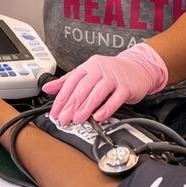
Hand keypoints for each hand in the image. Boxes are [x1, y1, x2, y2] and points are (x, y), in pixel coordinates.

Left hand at [41, 43, 168, 123]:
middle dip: (71, 106)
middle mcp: (100, 70)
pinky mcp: (126, 87)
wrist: (138, 68)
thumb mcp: (87, 73)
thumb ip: (67, 81)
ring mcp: (114, 78)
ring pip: (97, 93)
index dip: (61, 99)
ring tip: (77, 120)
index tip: (55, 112)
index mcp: (88, 66)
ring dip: (85, 108)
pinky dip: (106, 109)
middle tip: (64, 119)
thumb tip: (47, 88)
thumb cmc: (111, 72)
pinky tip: (98, 117)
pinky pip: (115, 100)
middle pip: (82, 89)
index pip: (71, 82)